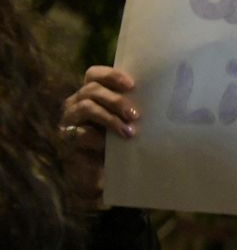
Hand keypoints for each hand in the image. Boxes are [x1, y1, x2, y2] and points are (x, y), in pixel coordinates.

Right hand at [58, 68, 139, 211]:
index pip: (94, 74)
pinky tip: (108, 145)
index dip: (111, 75)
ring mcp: (69, 120)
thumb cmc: (119, 144)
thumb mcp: (126, 123)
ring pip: (86, 107)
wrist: (103, 174)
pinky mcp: (66, 138)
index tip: (131, 85)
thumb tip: (157, 98)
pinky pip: (79, 132)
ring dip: (110, 118)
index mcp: (91, 94)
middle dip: (116, 100)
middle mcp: (76, 103)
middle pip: (92, 89)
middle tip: (135, 115)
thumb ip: (131, 110)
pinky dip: (97, 137)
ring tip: (128, 131)